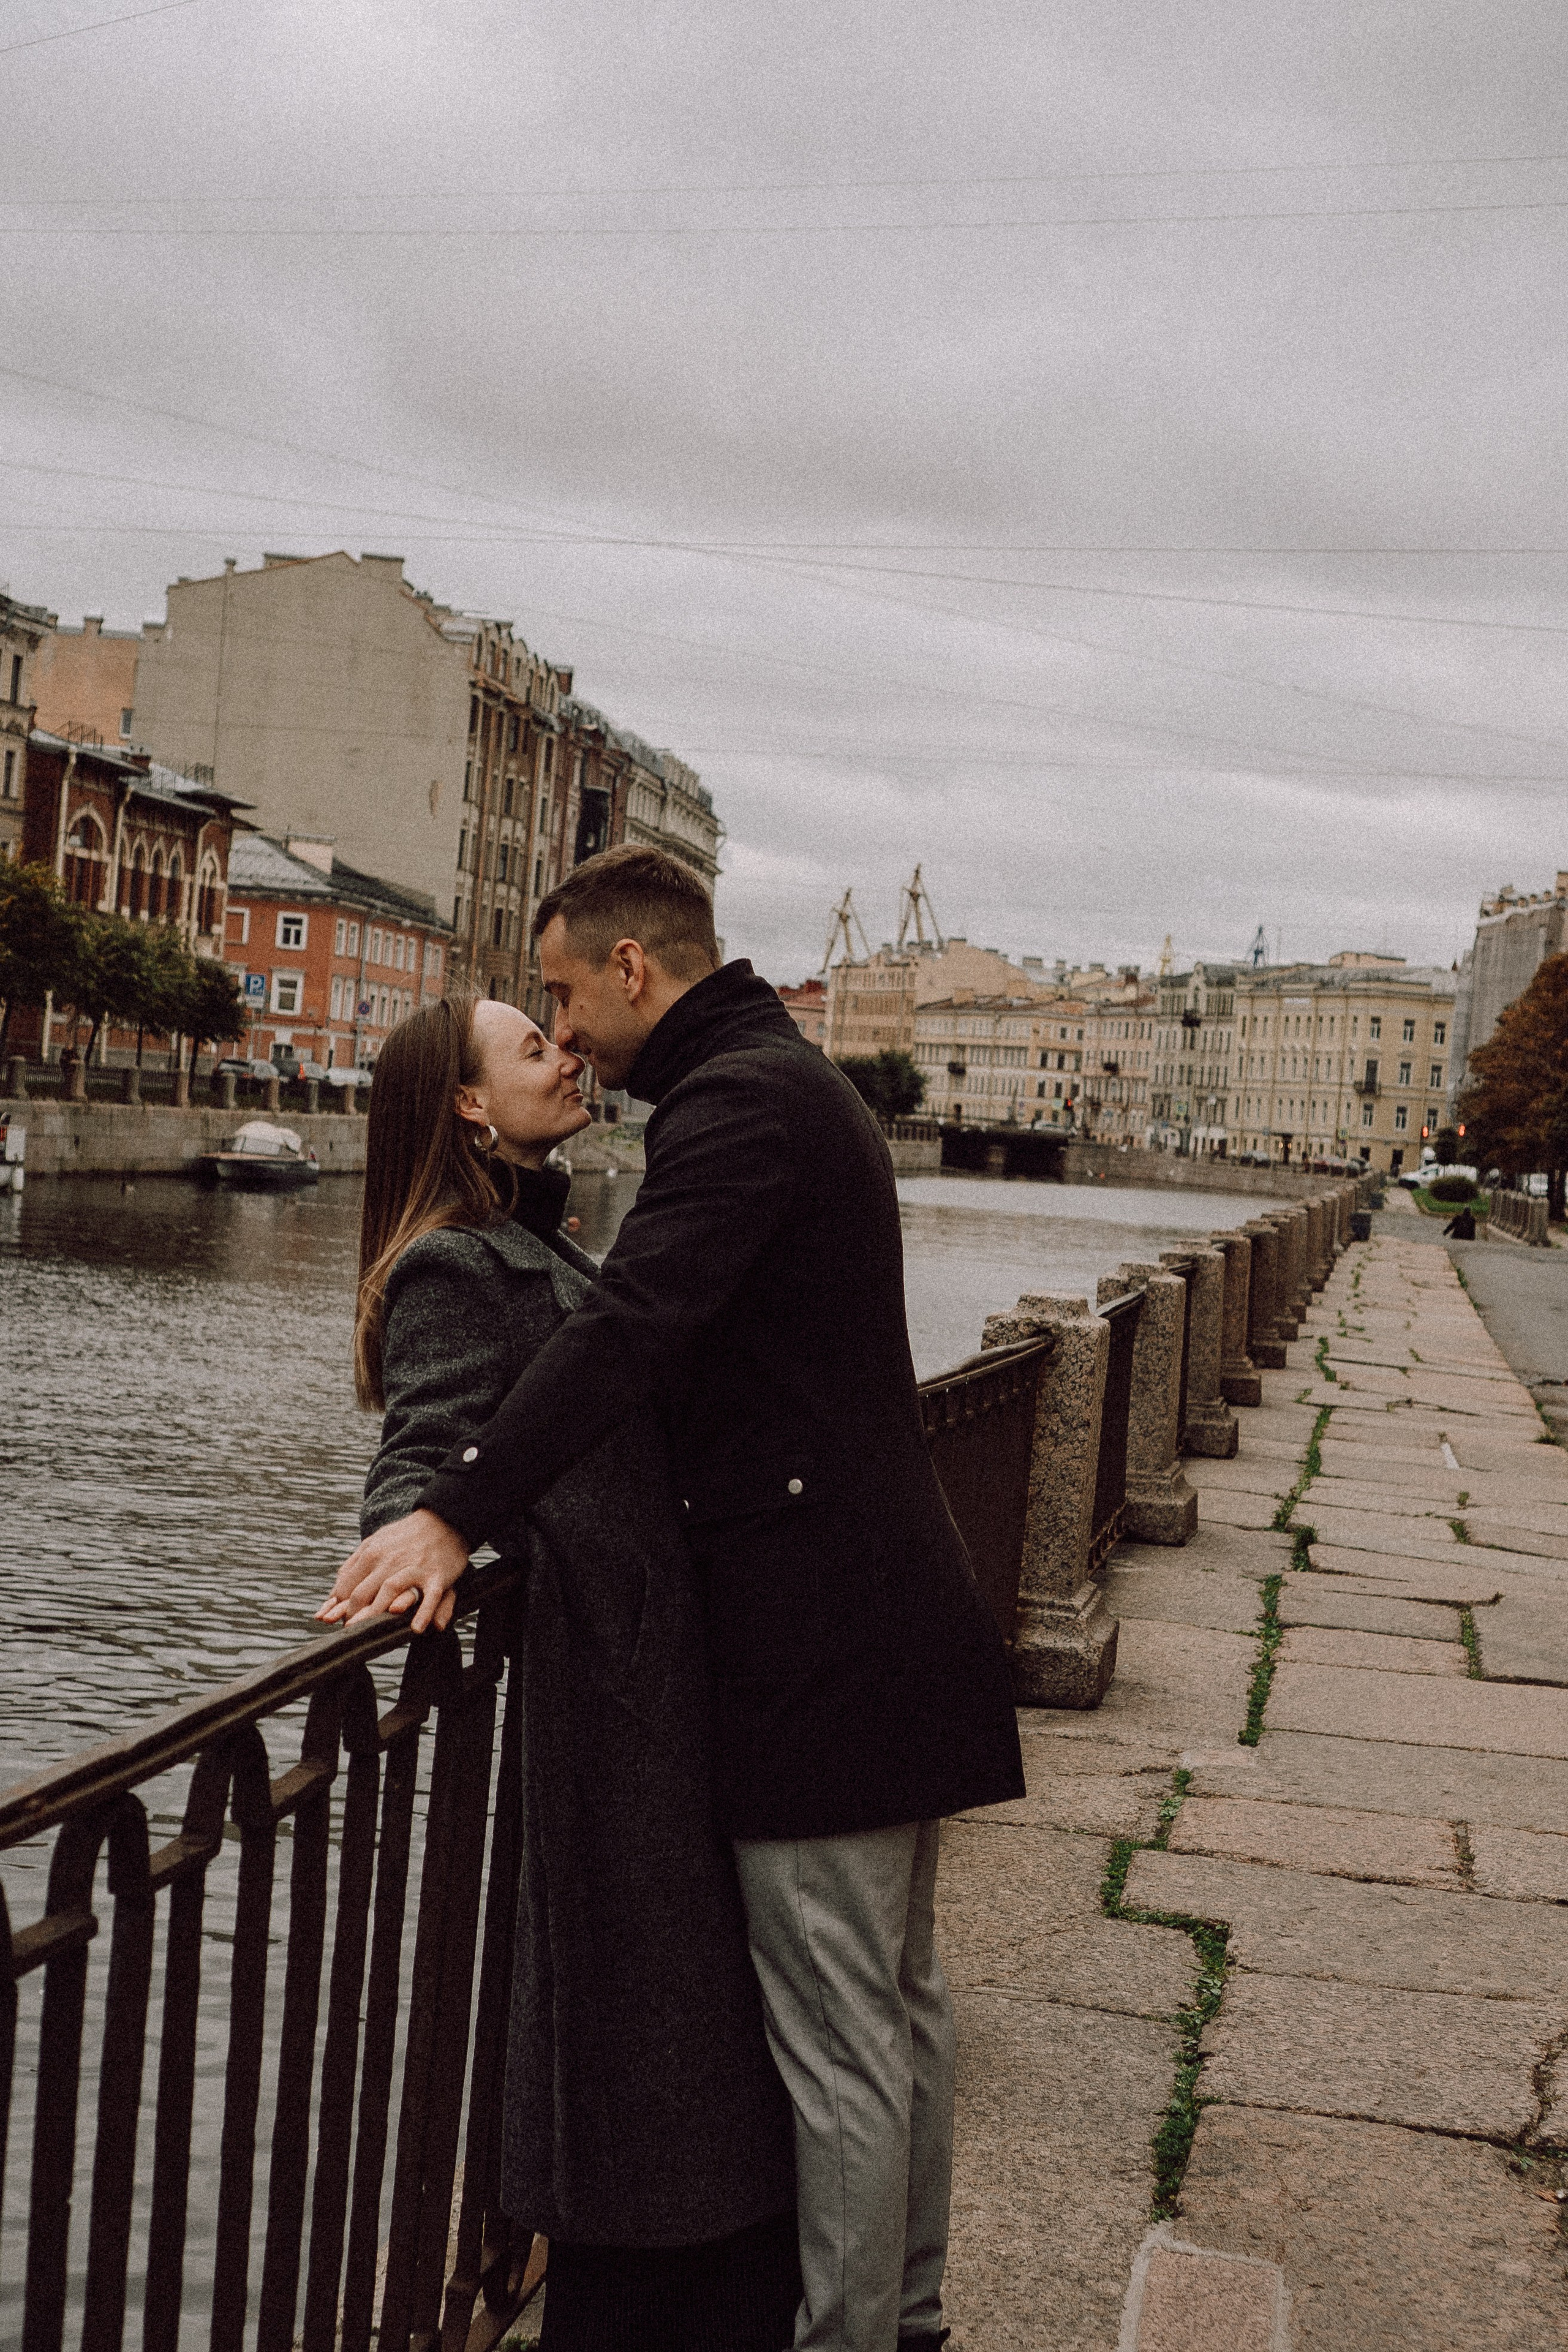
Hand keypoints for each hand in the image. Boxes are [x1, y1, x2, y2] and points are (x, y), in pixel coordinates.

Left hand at [318, 1509, 471, 1633]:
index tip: (337, 1621)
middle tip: (350, 1632)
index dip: (338, 1607)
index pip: (347, 1586)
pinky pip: (429, 1596)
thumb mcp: (374, 1543)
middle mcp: (389, 1560)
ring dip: (377, 1613)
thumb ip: (353, 1566)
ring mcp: (413, 1567)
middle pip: (363, 1592)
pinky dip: (423, 1613)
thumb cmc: (405, 1536)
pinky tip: (416, 1629)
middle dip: (352, 1615)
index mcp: (371, 1553)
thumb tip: (334, 1594)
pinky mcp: (436, 1575)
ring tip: (369, 1631)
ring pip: (390, 1590)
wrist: (443, 1520)